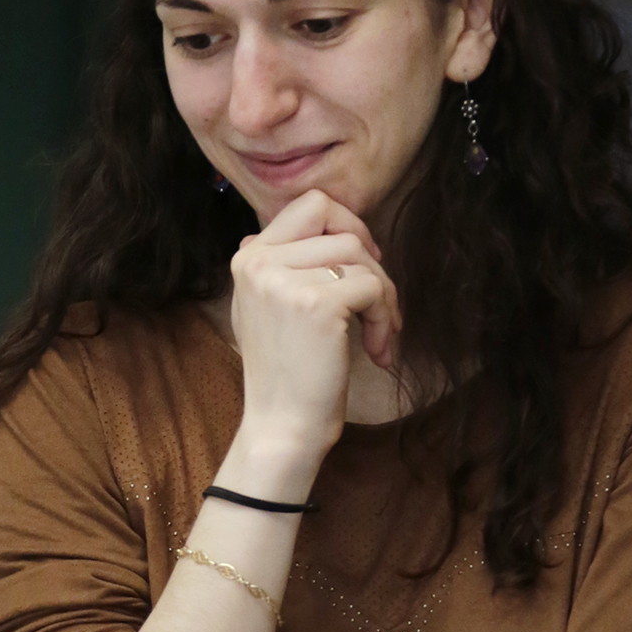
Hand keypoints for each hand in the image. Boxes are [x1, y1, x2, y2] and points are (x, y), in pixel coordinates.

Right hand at [229, 191, 400, 465]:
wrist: (282, 426)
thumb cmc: (286, 373)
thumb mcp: (266, 307)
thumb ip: (283, 263)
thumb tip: (322, 221)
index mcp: (247, 256)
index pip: (310, 204)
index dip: (347, 226)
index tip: (360, 264)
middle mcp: (258, 261)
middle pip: (340, 224)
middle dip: (371, 259)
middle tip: (378, 298)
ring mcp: (284, 280)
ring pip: (360, 255)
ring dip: (383, 294)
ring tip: (379, 334)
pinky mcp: (317, 304)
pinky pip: (372, 287)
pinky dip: (384, 318)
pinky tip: (376, 350)